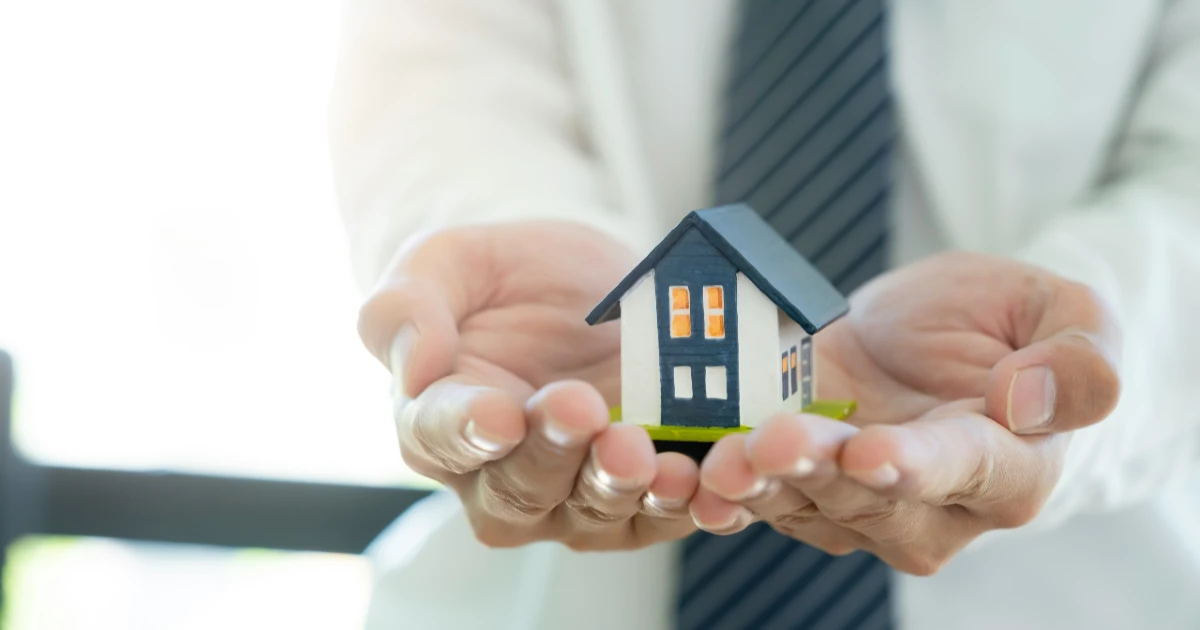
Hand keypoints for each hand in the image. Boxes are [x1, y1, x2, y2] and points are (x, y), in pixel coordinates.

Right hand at [358, 222, 699, 549]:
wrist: (584, 286)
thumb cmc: (501, 279)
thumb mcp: (444, 264)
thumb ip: (407, 307)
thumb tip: (415, 366)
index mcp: (439, 420)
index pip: (439, 437)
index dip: (466, 431)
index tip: (497, 414)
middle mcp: (498, 476)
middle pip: (519, 488)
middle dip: (553, 453)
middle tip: (581, 407)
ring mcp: (571, 495)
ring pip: (590, 511)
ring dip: (617, 486)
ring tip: (640, 450)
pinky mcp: (639, 496)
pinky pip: (660, 515)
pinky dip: (680, 505)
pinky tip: (695, 480)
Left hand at [689, 252, 1121, 573]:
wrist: (922, 340)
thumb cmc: (999, 326)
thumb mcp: (1063, 312)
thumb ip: (1077, 361)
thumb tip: (1029, 399)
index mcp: (1008, 467)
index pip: (964, 471)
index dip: (918, 464)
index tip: (873, 448)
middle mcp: (933, 508)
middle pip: (870, 495)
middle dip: (819, 469)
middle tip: (774, 440)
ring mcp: (859, 510)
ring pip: (805, 504)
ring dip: (761, 484)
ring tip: (724, 458)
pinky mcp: (798, 493)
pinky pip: (760, 500)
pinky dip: (725, 490)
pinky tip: (693, 475)